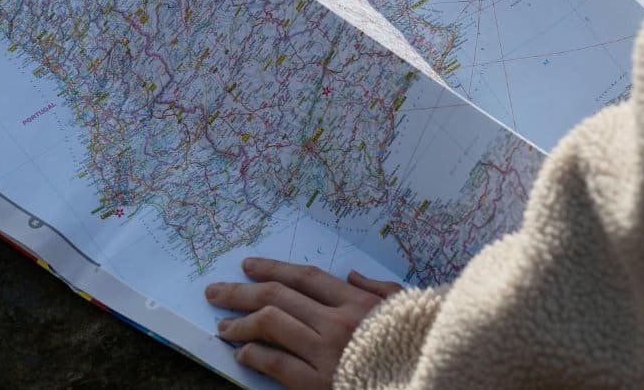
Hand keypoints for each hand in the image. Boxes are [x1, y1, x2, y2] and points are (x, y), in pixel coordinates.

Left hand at [205, 258, 401, 388]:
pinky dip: (255, 356)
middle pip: (278, 297)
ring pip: (271, 324)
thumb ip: (378, 289)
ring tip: (223, 327)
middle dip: (241, 292)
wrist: (428, 381)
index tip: (247, 266)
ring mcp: (326, 353)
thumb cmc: (416, 347)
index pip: (304, 278)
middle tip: (216, 293)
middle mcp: (337, 322)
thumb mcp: (405, 311)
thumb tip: (351, 274)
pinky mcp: (318, 384)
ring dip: (241, 324)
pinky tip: (243, 354)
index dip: (271, 268)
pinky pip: (276, 363)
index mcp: (358, 302)